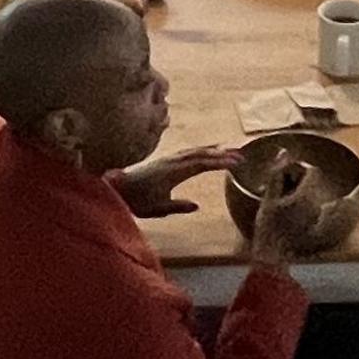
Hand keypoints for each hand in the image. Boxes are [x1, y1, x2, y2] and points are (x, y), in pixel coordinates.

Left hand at [116, 146, 240, 217]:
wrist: (117, 187)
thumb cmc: (136, 201)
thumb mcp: (157, 209)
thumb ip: (177, 207)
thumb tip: (197, 206)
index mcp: (173, 172)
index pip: (201, 164)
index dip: (219, 162)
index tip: (236, 163)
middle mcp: (172, 161)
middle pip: (202, 153)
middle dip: (222, 153)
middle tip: (241, 155)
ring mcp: (169, 158)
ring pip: (195, 150)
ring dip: (213, 149)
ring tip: (230, 150)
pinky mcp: (165, 159)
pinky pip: (188, 151)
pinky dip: (202, 150)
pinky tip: (207, 151)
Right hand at [246, 161, 331, 267]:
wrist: (271, 256)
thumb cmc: (268, 228)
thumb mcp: (268, 198)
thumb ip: (277, 174)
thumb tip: (283, 153)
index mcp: (307, 196)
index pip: (312, 171)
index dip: (298, 169)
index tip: (282, 177)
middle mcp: (317, 205)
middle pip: (311, 183)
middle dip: (295, 181)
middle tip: (276, 190)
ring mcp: (317, 217)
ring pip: (310, 195)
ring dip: (296, 192)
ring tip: (277, 202)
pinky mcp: (314, 226)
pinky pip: (309, 207)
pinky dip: (299, 205)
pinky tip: (284, 213)